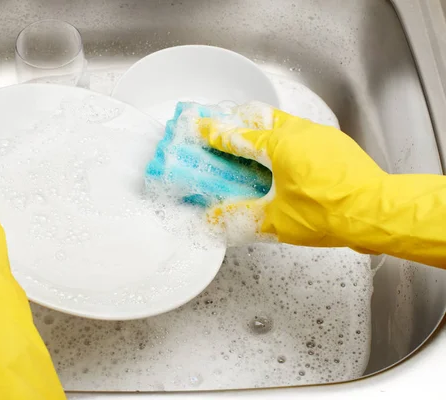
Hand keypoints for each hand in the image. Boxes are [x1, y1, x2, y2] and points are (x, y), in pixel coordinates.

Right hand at [197, 102, 386, 246]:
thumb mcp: (276, 220)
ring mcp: (320, 135)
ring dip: (266, 132)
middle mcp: (299, 132)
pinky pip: (303, 135)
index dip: (217, 133)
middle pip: (263, 118)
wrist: (376, 212)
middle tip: (226, 130)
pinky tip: (286, 160)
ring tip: (254, 147)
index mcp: (280, 145)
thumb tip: (214, 220)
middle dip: (242, 122)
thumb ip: (242, 217)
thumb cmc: (326, 214)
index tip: (201, 127)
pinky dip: (287, 141)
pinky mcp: (336, 144)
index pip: (239, 136)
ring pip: (285, 124)